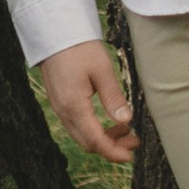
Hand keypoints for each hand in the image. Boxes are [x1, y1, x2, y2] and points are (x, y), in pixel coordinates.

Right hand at [39, 35, 138, 163]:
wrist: (55, 32)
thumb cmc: (80, 48)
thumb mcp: (102, 70)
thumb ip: (113, 98)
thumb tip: (126, 121)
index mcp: (74, 106)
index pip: (95, 141)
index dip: (114, 152)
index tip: (130, 155)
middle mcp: (63, 112)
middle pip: (87, 143)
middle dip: (111, 148)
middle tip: (133, 141)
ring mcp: (59, 108)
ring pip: (82, 135)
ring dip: (103, 139)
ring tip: (126, 131)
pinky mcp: (60, 102)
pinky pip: (77, 125)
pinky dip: (93, 129)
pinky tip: (109, 121)